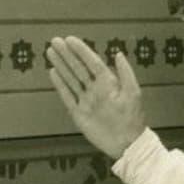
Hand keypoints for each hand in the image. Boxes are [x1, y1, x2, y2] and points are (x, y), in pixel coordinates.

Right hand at [47, 36, 145, 159]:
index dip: (81, 50)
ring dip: (61, 66)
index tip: (69, 40)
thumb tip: (118, 53)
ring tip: (50, 53)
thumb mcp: (132, 93)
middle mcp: (95, 89)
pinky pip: (67, 96)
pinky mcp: (78, 113)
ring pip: (70, 79)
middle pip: (77, 68)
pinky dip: (60, 85)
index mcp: (108, 83)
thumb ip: (125, 73)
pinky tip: (53, 73)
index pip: (91, 62)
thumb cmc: (132, 118)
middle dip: (66, 54)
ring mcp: (85, 100)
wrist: (126, 143)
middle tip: (54, 41)